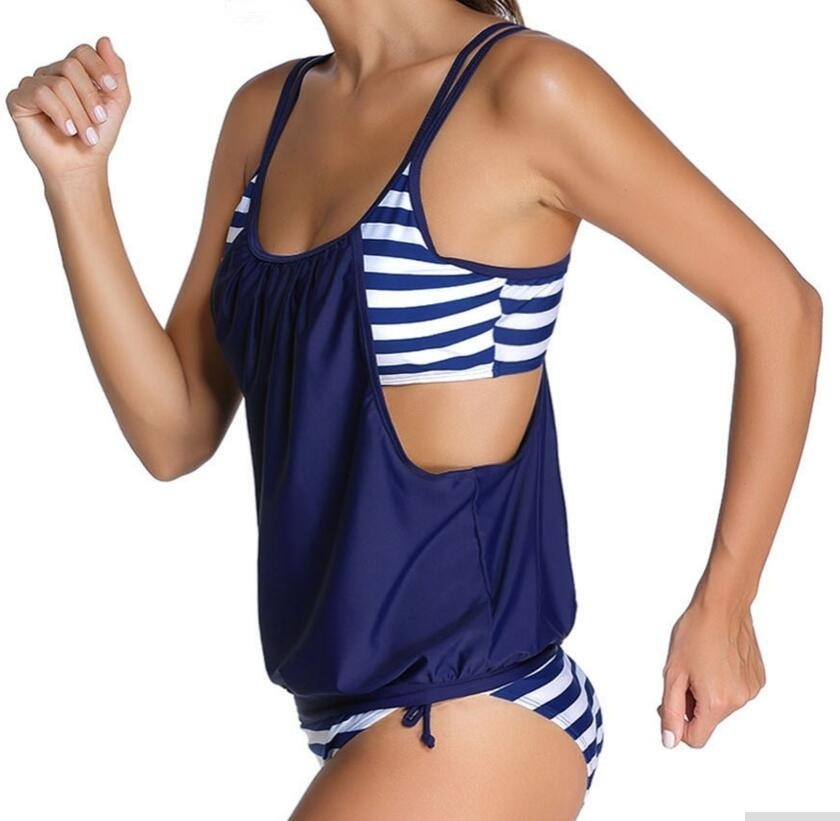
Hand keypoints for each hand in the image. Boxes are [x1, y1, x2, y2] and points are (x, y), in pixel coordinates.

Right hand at [6, 35, 129, 182]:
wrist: (82, 165)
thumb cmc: (97, 136)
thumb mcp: (116, 103)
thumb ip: (116, 72)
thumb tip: (104, 40)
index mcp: (73, 73)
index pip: (83, 52)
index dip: (99, 68)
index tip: (111, 90)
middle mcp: (51, 74)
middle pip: (72, 66)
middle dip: (90, 98)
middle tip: (99, 122)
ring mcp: (34, 85)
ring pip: (59, 83)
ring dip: (79, 114)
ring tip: (85, 135)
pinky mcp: (19, 99)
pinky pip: (40, 93)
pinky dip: (60, 114)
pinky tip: (67, 130)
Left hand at [657, 598, 765, 747]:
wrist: (722, 607)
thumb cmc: (696, 632)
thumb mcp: (673, 673)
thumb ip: (671, 710)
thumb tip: (671, 739)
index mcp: (717, 702)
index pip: (696, 738)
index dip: (679, 725)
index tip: (673, 705)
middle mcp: (739, 700)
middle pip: (709, 720)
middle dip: (694, 704)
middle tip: (686, 676)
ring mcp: (752, 690)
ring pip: (723, 706)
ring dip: (709, 693)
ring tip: (703, 665)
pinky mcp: (758, 679)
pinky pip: (736, 692)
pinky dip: (724, 683)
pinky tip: (717, 661)